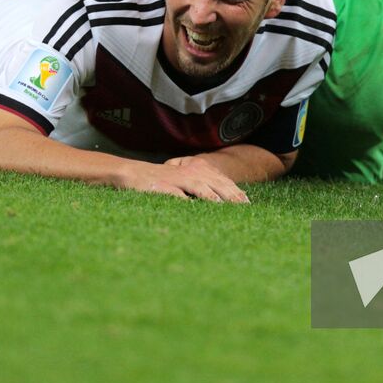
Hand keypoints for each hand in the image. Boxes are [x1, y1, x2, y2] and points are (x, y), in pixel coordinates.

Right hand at [121, 157, 249, 202]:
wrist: (134, 173)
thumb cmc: (162, 181)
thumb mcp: (184, 179)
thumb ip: (201, 186)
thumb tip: (222, 201)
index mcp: (198, 171)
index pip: (222, 181)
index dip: (236, 192)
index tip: (248, 204)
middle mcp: (191, 173)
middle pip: (216, 184)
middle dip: (232, 196)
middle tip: (245, 209)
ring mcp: (177, 180)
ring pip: (200, 188)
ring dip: (214, 198)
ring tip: (226, 209)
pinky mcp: (163, 188)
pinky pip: (178, 196)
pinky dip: (187, 203)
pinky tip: (195, 211)